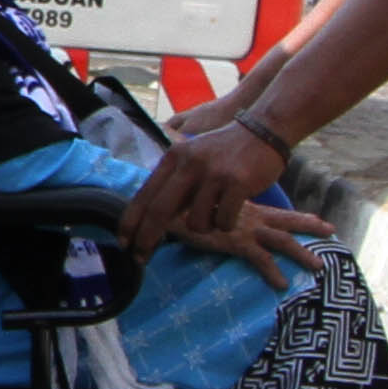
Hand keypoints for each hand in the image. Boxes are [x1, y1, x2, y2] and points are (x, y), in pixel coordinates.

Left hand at [121, 121, 277, 259]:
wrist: (264, 130)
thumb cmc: (224, 152)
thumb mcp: (191, 158)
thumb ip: (173, 184)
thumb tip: (150, 219)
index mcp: (174, 158)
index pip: (145, 195)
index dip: (131, 223)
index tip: (123, 244)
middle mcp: (190, 164)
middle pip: (159, 212)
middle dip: (147, 239)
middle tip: (141, 258)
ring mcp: (214, 174)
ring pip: (195, 224)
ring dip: (204, 227)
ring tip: (216, 212)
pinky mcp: (238, 183)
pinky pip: (223, 221)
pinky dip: (227, 223)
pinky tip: (233, 209)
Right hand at [193, 200, 335, 287]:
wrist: (168, 208)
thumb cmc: (182, 210)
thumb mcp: (205, 212)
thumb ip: (215, 217)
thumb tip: (216, 226)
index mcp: (245, 209)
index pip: (277, 212)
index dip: (299, 216)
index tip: (319, 220)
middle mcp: (250, 216)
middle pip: (287, 220)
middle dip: (310, 225)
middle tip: (331, 230)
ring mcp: (245, 229)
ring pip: (283, 240)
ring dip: (302, 253)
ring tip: (320, 267)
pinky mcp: (235, 241)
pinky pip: (260, 259)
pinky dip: (273, 272)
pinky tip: (282, 285)